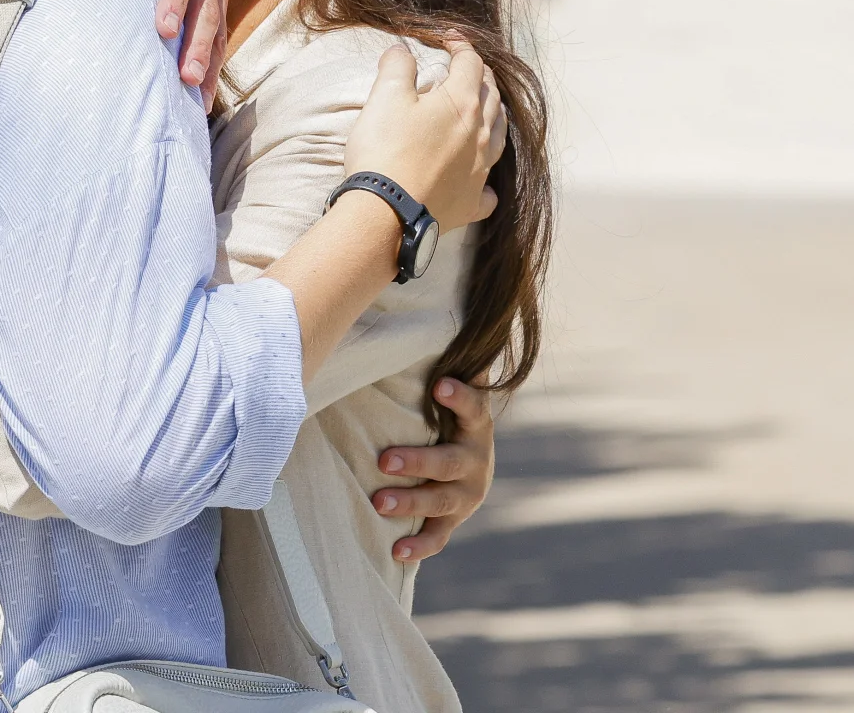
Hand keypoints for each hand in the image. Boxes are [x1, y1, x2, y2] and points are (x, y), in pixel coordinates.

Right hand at [342, 42, 506, 231]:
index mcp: (462, 103)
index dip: (460, 46)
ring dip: (494, 116)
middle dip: (481, 76)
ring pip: (499, 136)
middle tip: (468, 69)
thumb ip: (397, 67)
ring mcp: (480, 170)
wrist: (385, 211)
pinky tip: (480, 178)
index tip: (448, 40)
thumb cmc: (385, 150)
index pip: (470, 63)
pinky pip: (488, 190)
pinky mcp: (471, 202)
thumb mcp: (384, 97)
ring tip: (487, 110)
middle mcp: (480, 134)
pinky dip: (486, 178)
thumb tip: (402, 50)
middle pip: (491, 96)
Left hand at [372, 379, 494, 563]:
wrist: (467, 465)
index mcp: (475, 425)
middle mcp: (475, 460)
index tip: (439, 382)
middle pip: (451, 463)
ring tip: (378, 501)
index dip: (461, 396)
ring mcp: (465, 494)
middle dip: (418, 461)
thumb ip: (443, 361)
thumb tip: (434, 302)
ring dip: (410, 502)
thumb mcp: (446, 390)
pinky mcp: (453, 520)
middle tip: (383, 459)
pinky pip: (439, 536)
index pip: (475, 408)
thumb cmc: (443, 415)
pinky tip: (397, 552)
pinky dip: (420, 546)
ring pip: (441, 502)